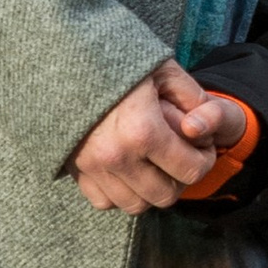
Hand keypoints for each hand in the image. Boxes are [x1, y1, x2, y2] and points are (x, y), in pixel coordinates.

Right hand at [71, 59, 249, 213]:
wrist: (62, 62)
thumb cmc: (117, 61)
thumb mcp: (162, 68)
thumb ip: (192, 97)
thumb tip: (206, 126)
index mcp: (143, 130)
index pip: (192, 171)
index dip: (205, 160)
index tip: (201, 145)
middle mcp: (117, 156)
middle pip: (165, 196)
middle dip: (180, 179)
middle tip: (179, 156)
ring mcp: (93, 167)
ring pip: (135, 205)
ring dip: (150, 190)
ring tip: (154, 164)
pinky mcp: (75, 171)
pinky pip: (104, 202)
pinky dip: (119, 193)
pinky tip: (127, 170)